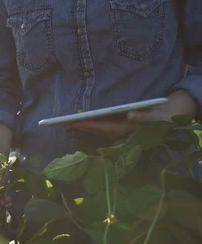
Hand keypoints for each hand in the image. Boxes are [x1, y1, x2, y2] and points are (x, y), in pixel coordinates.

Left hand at [64, 90, 197, 138]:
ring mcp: (126, 129)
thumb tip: (130, 116)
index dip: (87, 125)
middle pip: (99, 129)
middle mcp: (126, 131)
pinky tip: (86, 121)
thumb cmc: (171, 112)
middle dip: (81, 127)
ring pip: (102, 129)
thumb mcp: (163, 114)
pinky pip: (107, 126)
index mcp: (132, 129)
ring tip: (69, 123)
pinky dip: (95, 124)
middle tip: (62, 123)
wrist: (182, 112)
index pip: (104, 127)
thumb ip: (147, 117)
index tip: (72, 122)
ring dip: (86, 126)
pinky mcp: (127, 125)